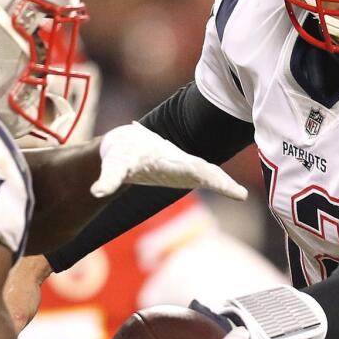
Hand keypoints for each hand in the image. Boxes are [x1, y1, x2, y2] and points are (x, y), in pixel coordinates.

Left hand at [91, 122, 246, 200]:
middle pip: (204, 171)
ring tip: (241, 195)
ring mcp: (184, 168)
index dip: (205, 175)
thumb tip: (96, 192)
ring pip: (208, 173)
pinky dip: (221, 184)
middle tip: (240, 194)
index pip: (189, 168)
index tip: (218, 181)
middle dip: (220, 181)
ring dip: (224, 183)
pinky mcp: (185, 173)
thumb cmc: (120, 154)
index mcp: (166, 160)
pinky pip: (206, 178)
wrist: (125, 144)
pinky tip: (237, 193)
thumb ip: (107, 179)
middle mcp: (179, 162)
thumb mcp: (113, 166)